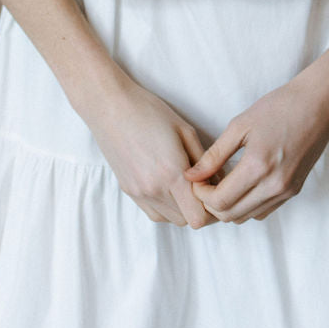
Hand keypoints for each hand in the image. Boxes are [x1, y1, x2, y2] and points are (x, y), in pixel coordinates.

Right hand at [83, 74, 219, 228]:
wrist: (109, 106)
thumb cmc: (149, 111)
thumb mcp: (185, 130)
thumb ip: (205, 160)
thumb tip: (219, 181)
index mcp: (171, 173)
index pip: (198, 217)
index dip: (211, 207)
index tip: (214, 188)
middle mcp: (154, 189)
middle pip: (187, 221)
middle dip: (200, 208)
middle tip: (203, 186)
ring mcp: (139, 193)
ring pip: (170, 220)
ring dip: (183, 209)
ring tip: (185, 185)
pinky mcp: (128, 191)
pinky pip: (154, 213)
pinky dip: (166, 207)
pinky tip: (168, 186)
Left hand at [182, 70, 328, 223]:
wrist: (319, 104)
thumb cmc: (279, 107)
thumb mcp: (240, 125)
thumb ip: (214, 155)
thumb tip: (190, 176)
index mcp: (258, 167)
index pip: (220, 201)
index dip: (201, 194)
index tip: (195, 179)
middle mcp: (274, 186)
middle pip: (231, 215)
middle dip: (211, 203)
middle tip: (204, 183)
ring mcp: (286, 191)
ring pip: (246, 217)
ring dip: (228, 207)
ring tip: (221, 183)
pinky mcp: (294, 191)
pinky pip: (263, 211)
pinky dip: (246, 206)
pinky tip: (241, 186)